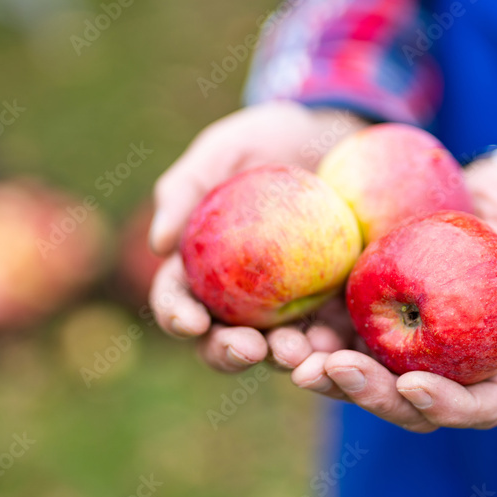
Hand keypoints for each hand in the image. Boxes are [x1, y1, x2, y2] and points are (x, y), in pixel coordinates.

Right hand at [148, 101, 367, 371]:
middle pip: (221, 340)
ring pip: (276, 349)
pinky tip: (337, 346)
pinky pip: (329, 338)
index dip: (178, 316)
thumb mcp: (227, 148)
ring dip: (282, 359)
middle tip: (249, 348)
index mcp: (199, 267)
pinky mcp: (334, 307)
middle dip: (229, 352)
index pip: (177, 299)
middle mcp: (238, 298)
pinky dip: (330, 349)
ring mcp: (287, 308)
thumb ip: (186, 186)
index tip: (191, 322)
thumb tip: (159, 243)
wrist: (337, 137)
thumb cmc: (270, 139)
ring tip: (298, 352)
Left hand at [291, 152, 496, 431]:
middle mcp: (443, 362)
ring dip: (323, 372)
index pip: (478, 403)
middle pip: (406, 401)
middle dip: (366, 393)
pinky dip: (306, 335)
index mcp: (495, 360)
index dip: (447, 404)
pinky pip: (333, 333)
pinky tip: (275, 326)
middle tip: (327, 371)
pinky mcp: (365, 314)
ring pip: (361, 376)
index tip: (412, 384)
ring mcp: (401, 342)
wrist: (483, 184)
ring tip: (289, 355)